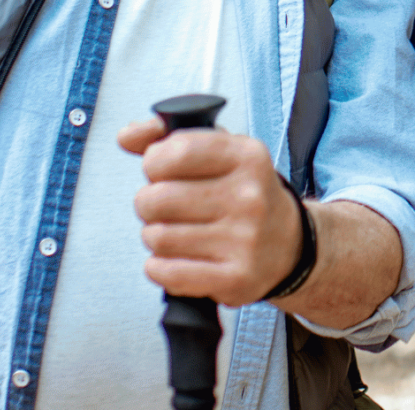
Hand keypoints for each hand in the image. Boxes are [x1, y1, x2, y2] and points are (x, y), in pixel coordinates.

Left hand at [118, 117, 303, 306]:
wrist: (289, 246)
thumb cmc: (242, 194)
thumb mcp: (220, 152)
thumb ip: (167, 136)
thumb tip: (126, 136)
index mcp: (247, 156)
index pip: (175, 151)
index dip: (154, 162)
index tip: (160, 170)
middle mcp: (250, 197)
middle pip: (157, 198)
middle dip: (148, 203)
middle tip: (163, 207)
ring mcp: (245, 240)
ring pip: (157, 237)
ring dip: (154, 236)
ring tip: (173, 233)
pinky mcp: (235, 278)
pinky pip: (167, 272)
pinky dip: (158, 267)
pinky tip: (172, 259)